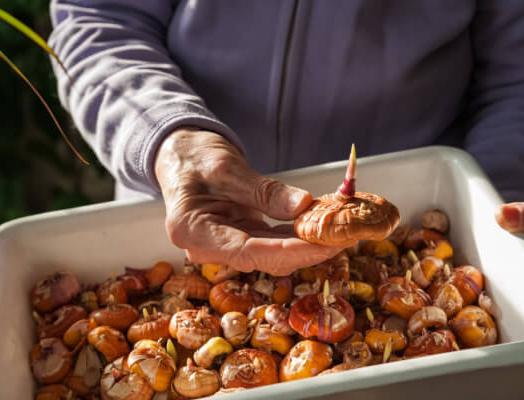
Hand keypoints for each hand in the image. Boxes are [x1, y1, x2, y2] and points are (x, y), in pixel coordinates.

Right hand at [155, 128, 343, 275]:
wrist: (181, 151)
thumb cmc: (193, 156)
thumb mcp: (228, 167)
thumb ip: (263, 190)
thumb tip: (302, 205)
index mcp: (191, 230)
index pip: (246, 251)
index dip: (288, 252)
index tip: (322, 245)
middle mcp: (205, 246)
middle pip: (262, 258)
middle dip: (305, 250)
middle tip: (343, 237)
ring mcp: (223, 243)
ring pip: (270, 252)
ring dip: (305, 244)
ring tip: (339, 231)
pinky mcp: (239, 236)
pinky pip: (270, 241)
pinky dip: (295, 234)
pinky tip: (320, 227)